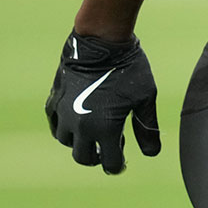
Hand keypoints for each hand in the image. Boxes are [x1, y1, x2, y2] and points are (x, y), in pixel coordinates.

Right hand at [45, 31, 160, 173]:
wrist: (101, 42)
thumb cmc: (128, 69)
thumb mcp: (145, 99)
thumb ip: (147, 128)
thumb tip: (152, 153)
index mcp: (106, 129)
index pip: (109, 162)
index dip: (117, 165)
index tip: (120, 162)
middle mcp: (81, 127)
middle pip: (84, 158)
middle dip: (96, 157)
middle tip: (106, 149)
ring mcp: (64, 114)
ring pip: (67, 142)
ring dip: (80, 142)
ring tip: (94, 131)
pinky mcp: (54, 101)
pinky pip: (55, 125)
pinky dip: (65, 128)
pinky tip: (78, 121)